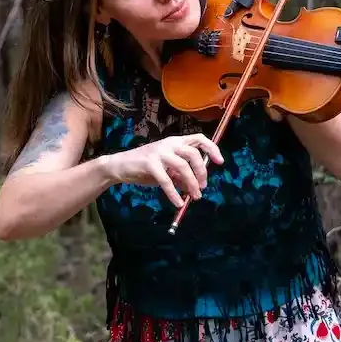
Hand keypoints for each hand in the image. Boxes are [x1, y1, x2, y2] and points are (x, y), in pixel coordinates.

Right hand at [104, 133, 223, 207]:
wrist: (120, 166)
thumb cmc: (145, 167)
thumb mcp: (167, 170)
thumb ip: (181, 176)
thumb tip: (195, 188)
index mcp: (175, 142)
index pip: (199, 139)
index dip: (212, 149)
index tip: (220, 162)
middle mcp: (169, 144)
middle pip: (193, 154)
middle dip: (201, 172)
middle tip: (202, 187)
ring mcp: (159, 152)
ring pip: (183, 167)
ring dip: (191, 184)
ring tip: (194, 197)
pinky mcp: (150, 163)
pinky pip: (166, 180)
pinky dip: (174, 193)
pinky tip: (178, 202)